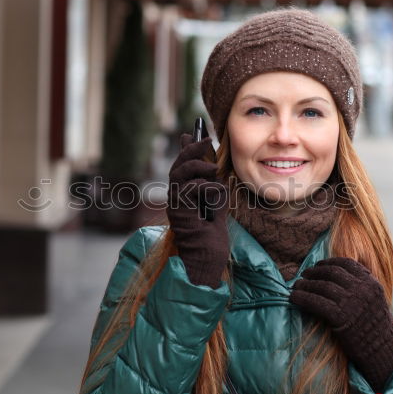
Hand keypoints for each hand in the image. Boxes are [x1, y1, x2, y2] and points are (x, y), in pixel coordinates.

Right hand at [166, 134, 228, 287]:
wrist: (205, 261)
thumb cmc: (211, 238)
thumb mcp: (217, 206)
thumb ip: (214, 188)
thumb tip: (215, 170)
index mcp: (184, 195)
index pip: (182, 166)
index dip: (186, 148)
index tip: (192, 132)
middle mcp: (175, 198)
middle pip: (178, 165)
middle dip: (191, 149)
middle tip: (206, 139)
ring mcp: (175, 204)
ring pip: (179, 173)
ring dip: (197, 166)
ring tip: (212, 168)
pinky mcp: (179, 212)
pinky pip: (189, 189)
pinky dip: (203, 186)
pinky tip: (212, 191)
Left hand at [290, 257, 392, 391]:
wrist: (384, 350)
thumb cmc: (377, 327)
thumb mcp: (375, 300)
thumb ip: (361, 287)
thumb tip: (338, 276)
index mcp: (371, 283)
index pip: (346, 264)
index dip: (329, 263)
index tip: (318, 265)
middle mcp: (362, 289)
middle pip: (332, 273)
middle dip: (315, 272)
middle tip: (304, 275)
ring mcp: (352, 302)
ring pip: (322, 286)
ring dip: (305, 285)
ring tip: (296, 286)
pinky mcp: (341, 317)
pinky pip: (316, 302)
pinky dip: (302, 298)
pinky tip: (293, 298)